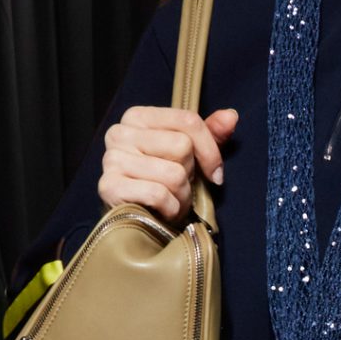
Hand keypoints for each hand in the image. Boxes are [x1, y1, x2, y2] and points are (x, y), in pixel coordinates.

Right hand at [99, 104, 238, 222]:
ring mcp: (111, 159)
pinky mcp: (109, 187)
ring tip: (172, 200)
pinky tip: (162, 211)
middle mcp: (120, 133)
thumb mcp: (190, 156)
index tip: (215, 172)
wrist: (138, 223)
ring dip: (181, 195)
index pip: (188, 120)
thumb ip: (210, 134)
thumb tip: (231, 116)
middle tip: (180, 186)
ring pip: (173, 173)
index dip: (210, 150)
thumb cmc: (165, 185)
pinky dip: (169, 208)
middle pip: (181, 146)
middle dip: (190, 174)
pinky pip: (158, 194)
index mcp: (138, 117)